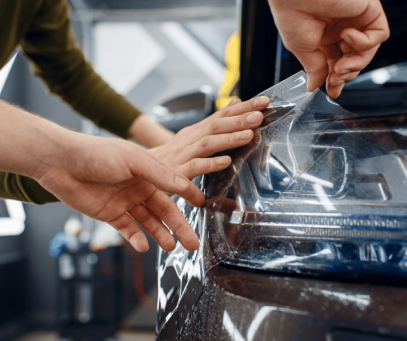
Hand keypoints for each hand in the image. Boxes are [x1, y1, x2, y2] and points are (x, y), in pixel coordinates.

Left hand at [34, 135, 204, 252]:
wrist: (61, 163)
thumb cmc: (96, 153)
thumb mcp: (133, 160)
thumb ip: (159, 174)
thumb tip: (183, 184)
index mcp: (147, 171)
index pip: (173, 186)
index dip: (188, 195)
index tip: (203, 205)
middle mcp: (138, 187)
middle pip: (163, 210)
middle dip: (179, 226)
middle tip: (193, 243)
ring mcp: (123, 201)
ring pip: (148, 222)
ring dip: (160, 234)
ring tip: (172, 247)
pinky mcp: (108, 214)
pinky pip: (127, 229)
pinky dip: (136, 238)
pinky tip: (144, 246)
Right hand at [150, 96, 269, 179]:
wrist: (141, 171)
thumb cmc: (172, 156)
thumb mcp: (194, 135)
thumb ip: (216, 121)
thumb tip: (236, 102)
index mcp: (197, 130)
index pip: (222, 114)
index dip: (243, 107)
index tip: (264, 101)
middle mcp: (191, 139)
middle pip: (216, 125)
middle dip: (239, 119)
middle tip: (260, 114)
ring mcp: (184, 154)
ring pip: (208, 143)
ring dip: (228, 138)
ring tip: (248, 134)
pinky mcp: (178, 172)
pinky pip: (195, 167)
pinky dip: (211, 164)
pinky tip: (225, 162)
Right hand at [269, 0, 388, 97]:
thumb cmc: (292, 12)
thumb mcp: (301, 48)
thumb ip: (314, 68)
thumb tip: (315, 86)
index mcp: (326, 35)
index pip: (339, 61)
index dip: (337, 78)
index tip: (332, 90)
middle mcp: (342, 26)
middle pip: (356, 59)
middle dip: (347, 74)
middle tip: (335, 78)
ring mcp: (357, 19)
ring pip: (370, 51)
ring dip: (357, 64)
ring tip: (340, 65)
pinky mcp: (369, 9)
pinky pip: (380, 34)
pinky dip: (365, 42)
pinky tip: (347, 36)